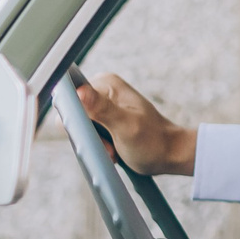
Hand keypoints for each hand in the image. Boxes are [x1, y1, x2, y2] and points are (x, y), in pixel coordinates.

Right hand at [74, 72, 193, 174]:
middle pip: (72, 116)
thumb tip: (79, 91)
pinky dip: (97, 146)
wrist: (170, 154)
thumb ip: (102, 109)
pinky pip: (87, 134)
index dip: (75, 122)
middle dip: (87, 136)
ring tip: (114, 150)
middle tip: (110, 147)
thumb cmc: (153, 142)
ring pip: (79, 128)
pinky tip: (113, 151)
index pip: (69, 99)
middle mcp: (100, 90)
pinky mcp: (103, 120)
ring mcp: (101, 105)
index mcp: (105, 83)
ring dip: (93, 144)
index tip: (93, 136)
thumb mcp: (126, 126)